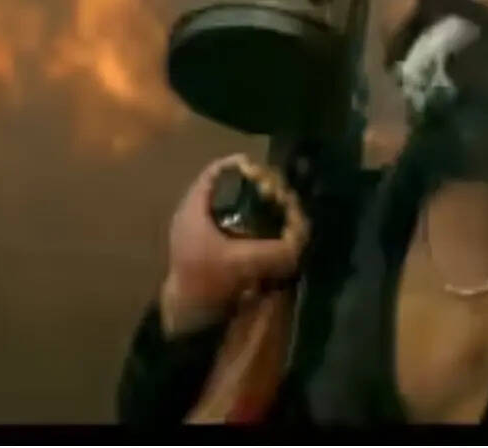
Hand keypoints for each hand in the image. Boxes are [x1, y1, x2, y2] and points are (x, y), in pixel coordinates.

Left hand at [160, 154, 308, 337]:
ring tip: (279, 216)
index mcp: (194, 209)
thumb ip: (276, 251)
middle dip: (257, 189)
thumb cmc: (205, 283)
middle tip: (280, 198)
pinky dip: (251, 226)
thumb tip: (302, 236)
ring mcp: (199, 233)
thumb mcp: (243, 263)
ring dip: (256, 208)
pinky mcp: (207, 251)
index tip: (268, 176)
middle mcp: (195, 215)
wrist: (186, 320)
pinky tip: (268, 236)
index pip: (217, 171)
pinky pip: (233, 227)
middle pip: (227, 187)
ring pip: (231, 207)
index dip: (243, 167)